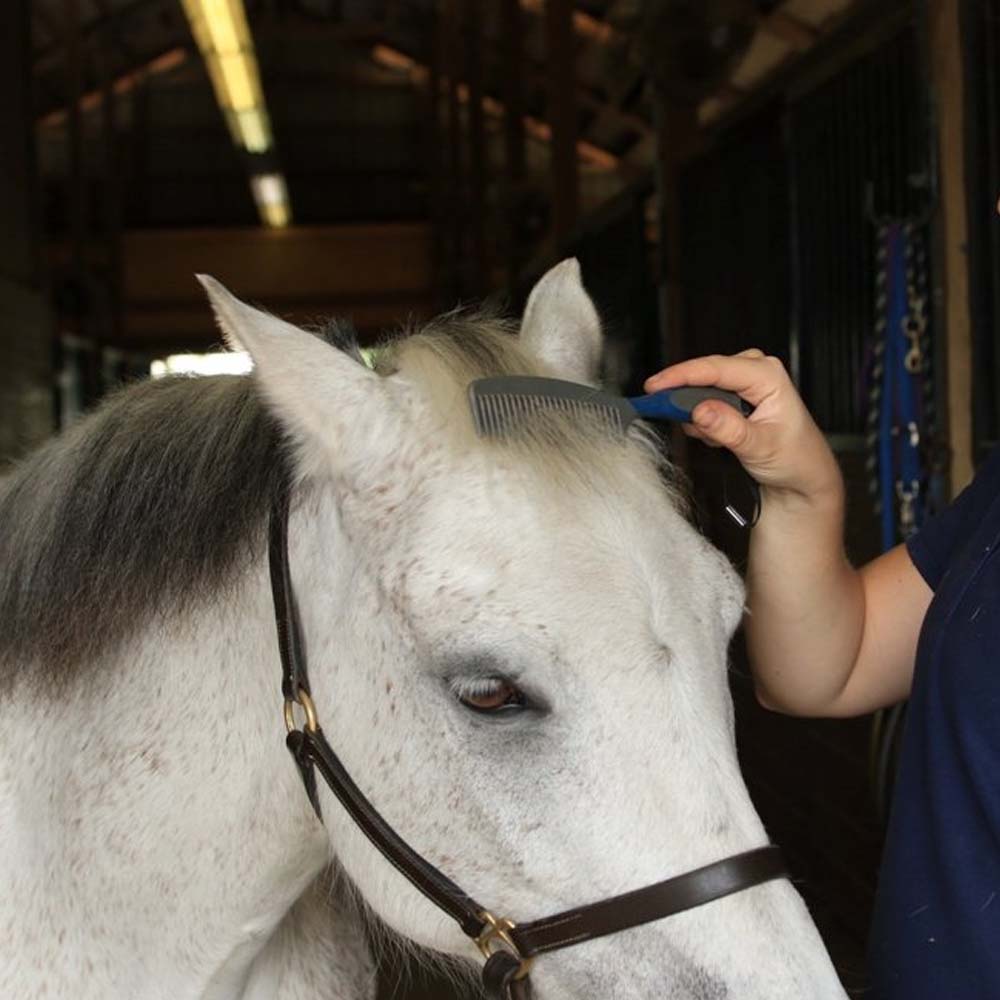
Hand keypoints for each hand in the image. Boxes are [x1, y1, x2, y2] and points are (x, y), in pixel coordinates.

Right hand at [644, 349, 841, 507]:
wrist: (801, 477)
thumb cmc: (794, 459)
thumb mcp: (761, 447)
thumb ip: (729, 429)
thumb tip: (700, 411)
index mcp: (768, 375)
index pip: (716, 368)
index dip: (681, 375)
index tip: (654, 387)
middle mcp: (755, 371)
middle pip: (705, 374)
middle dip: (685, 398)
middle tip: (666, 416)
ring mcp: (743, 383)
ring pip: (701, 389)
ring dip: (697, 414)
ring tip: (715, 440)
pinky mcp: (733, 396)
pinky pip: (703, 401)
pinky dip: (703, 422)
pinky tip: (718, 438)